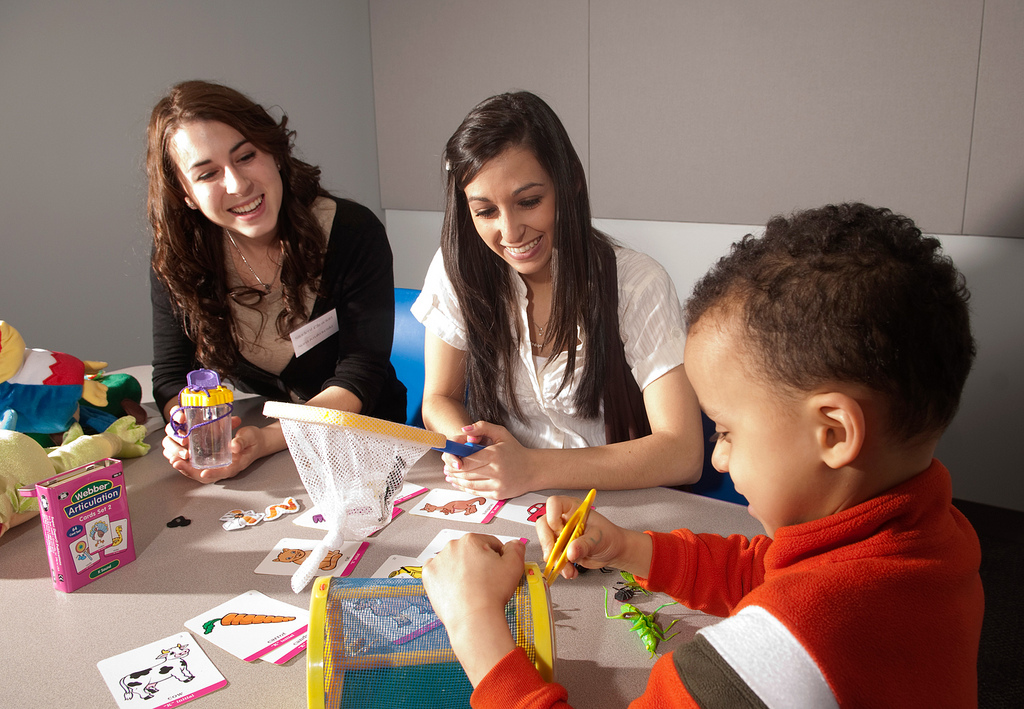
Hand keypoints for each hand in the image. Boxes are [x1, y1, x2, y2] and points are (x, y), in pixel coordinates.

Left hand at [162, 414, 261, 482]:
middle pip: (206, 475)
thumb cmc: (253, 440)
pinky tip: (179, 458)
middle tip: (178, 463)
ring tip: (174, 461)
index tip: (202, 472)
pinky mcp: (213, 462)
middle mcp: (225, 468)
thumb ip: (242, 441)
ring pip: (199, 472)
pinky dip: (188, 464)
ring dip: (186, 468)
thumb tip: (233, 446)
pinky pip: (199, 467)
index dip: (212, 473)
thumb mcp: (250, 437)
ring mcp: (218, 466)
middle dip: (190, 471)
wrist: (256, 442)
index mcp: (236, 464)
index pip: (223, 472)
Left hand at [422, 534, 522, 684]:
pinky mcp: (429, 577)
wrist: (473, 618)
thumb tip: (514, 544)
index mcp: (471, 540)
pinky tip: (457, 588)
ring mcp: (438, 562)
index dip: (497, 557)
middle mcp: (452, 547)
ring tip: (471, 587)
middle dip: (478, 563)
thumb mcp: (514, 566)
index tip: (497, 568)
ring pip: (454, 562)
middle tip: (486, 580)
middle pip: (470, 552)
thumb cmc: (490, 594)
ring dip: (461, 570)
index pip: (488, 543)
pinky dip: (446, 579)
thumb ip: (516, 549)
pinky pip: (439, 573)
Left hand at [442, 421, 536, 498]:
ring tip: (450, 475)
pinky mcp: (498, 494)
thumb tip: (464, 430)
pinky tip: (461, 482)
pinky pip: (477, 492)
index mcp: (495, 455)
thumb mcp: (501, 433)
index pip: (467, 461)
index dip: (454, 461)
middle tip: (446, 467)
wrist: (533, 469)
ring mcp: (497, 485)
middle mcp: (496, 471)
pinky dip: (466, 487)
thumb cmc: (515, 450)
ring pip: (469, 484)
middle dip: (453, 471)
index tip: (448, 458)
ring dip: (457, 480)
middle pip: (466, 473)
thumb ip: (482, 428)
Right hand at [537, 495, 649, 580]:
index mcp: (573, 509)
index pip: (554, 504)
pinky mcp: (560, 548)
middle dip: (547, 542)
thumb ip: (585, 544)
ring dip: (554, 559)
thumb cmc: (609, 536)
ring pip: (546, 544)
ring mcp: (560, 534)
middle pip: (544, 525)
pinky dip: (559, 567)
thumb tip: (570, 552)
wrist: (612, 551)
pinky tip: (570, 571)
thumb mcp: (599, 539)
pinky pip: (553, 557)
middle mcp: (563, 519)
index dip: (552, 517)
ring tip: (568, 569)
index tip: (560, 531)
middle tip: (555, 555)